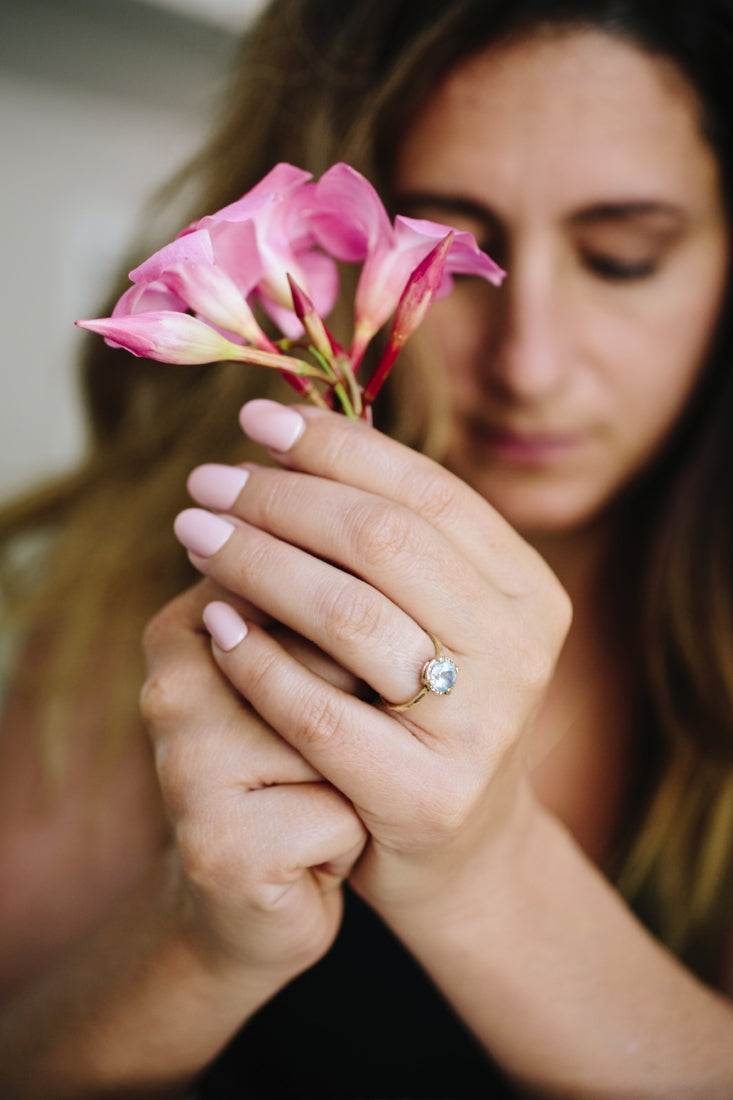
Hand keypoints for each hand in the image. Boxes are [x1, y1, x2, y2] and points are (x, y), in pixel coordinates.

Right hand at [140, 578, 366, 986]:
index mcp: (185, 626)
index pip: (311, 581)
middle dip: (367, 704)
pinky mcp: (220, 845)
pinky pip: (342, 811)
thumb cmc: (295, 768)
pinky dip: (353, 834)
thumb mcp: (301, 673)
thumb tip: (385, 575)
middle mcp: (172, 686)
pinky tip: (318, 849)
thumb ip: (325, 613)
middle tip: (344, 743)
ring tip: (333, 791)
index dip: (364, 633)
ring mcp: (187, 765)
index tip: (355, 675)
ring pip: (341, 730)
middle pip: (332, 655)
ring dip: (365, 766)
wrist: (248, 901)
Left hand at [175, 400, 571, 916]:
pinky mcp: (427, 796)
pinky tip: (212, 622)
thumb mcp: (433, 619)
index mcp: (527, 590)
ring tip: (194, 533)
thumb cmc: (424, 713)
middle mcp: (522, 651)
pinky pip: (316, 709)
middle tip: (206, 482)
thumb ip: (389, 543)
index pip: (427, 492)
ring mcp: (481, 727)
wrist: (457, 850)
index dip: (336, 447)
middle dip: (281, 498)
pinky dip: (253, 657)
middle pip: (384, 542)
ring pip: (349, 615)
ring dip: (256, 562)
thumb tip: (289, 434)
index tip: (256, 422)